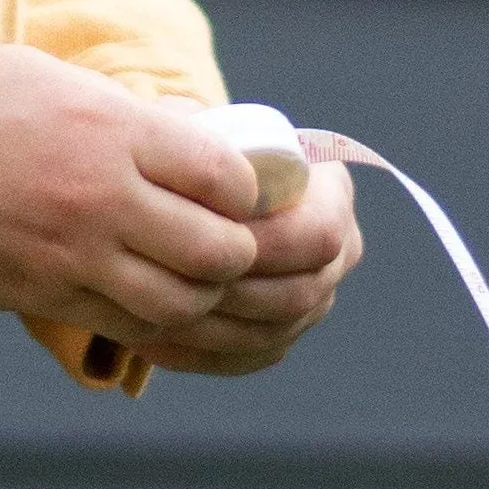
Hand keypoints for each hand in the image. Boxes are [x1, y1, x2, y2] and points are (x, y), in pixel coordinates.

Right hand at [0, 50, 355, 368]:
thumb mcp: (44, 78)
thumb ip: (118, 112)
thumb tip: (181, 136)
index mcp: (111, 128)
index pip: (229, 176)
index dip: (247, 191)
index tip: (234, 190)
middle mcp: (102, 196)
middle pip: (220, 250)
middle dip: (237, 254)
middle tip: (224, 244)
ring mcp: (71, 254)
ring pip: (180, 302)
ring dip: (196, 295)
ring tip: (186, 277)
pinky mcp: (38, 295)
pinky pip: (123, 325)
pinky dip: (148, 320)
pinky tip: (143, 301)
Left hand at [134, 152, 359, 375]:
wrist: (193, 193)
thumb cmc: (194, 152)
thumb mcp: (196, 131)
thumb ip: (194, 129)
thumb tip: (180, 135)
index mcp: (333, 197)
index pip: (317, 235)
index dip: (262, 244)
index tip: (198, 237)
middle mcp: (337, 253)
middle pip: (297, 292)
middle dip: (231, 291)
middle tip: (167, 284)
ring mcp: (314, 300)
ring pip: (271, 332)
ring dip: (211, 328)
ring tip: (150, 311)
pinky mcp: (280, 335)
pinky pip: (248, 358)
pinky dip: (201, 354)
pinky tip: (152, 339)